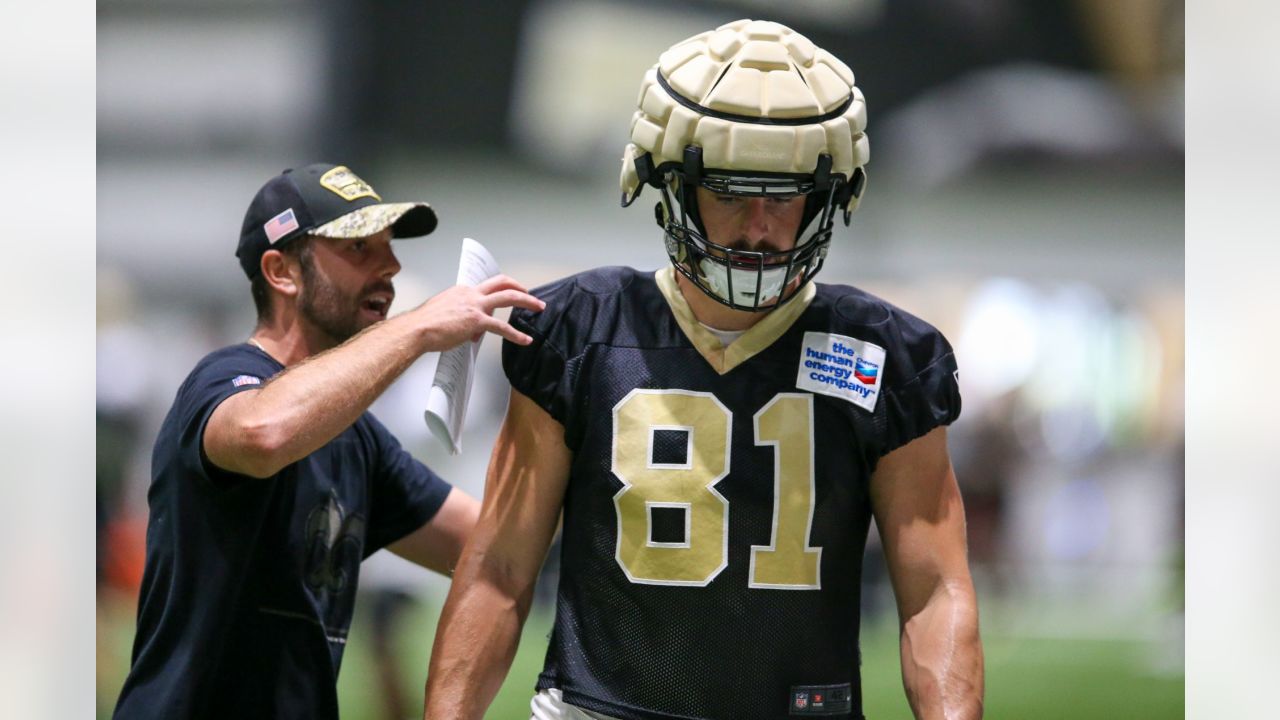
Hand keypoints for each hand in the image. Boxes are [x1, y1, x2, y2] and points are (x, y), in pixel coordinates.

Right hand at [410, 274, 544, 351]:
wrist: (417, 329)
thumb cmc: (424, 324)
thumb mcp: (443, 313)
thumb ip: (458, 317)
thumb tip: (467, 330)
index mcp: (462, 291)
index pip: (486, 288)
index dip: (498, 293)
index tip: (508, 295)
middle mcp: (470, 294)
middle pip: (502, 283)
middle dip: (520, 287)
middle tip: (531, 295)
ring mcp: (475, 306)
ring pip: (508, 297)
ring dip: (527, 301)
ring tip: (538, 307)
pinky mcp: (477, 321)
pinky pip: (502, 328)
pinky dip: (516, 334)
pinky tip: (525, 339)